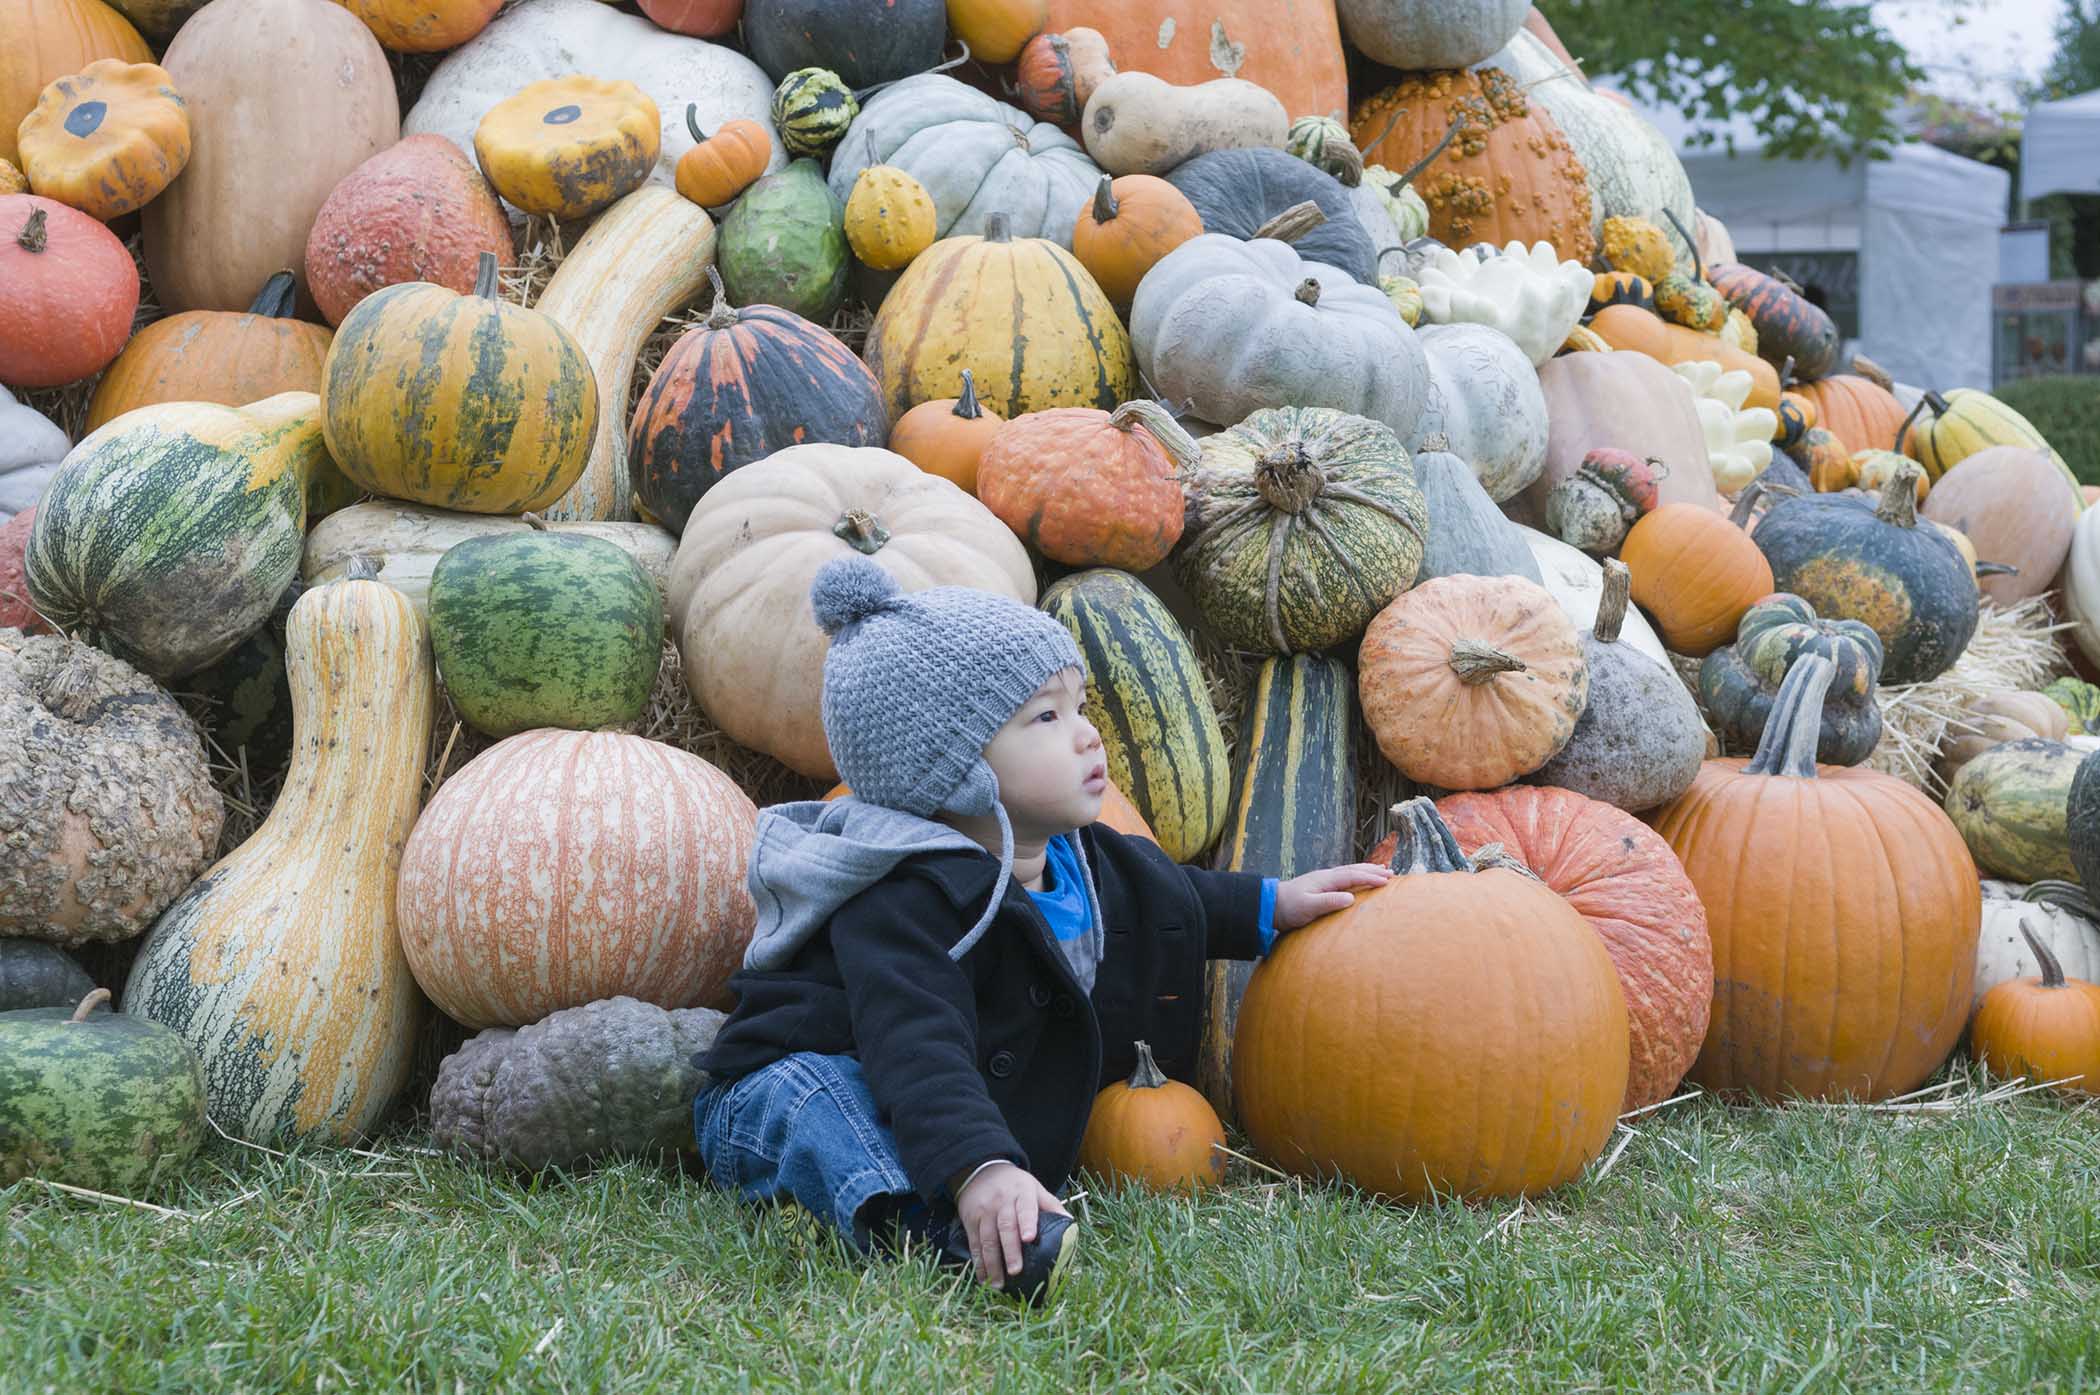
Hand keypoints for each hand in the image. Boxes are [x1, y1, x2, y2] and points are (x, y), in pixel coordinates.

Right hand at [952, 1161, 1068, 1288]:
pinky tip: (984, 1278)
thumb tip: (1070, 1224)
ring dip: (992, 1263)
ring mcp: (984, 1212)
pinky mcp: (970, 1220)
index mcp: (1022, 1194)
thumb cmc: (1014, 1185)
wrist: (979, 1170)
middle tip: (1016, 1271)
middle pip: (1005, 1227)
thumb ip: (1051, 1205)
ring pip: (987, 1239)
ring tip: (999, 1284)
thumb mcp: (1034, 1188)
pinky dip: (978, 1263)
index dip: (1027, 1223)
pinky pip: (975, 1244)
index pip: (1026, 1208)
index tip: (1029, 1238)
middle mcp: (1002, 1202)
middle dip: (1010, 1251)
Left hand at [1274, 863, 1391, 931]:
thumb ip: (1328, 902)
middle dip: (1373, 871)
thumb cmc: (1289, 907)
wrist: (1270, 905)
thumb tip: (1350, 898)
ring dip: (1366, 871)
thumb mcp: (1308, 907)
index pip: (1352, 876)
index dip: (1370, 877)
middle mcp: (1326, 877)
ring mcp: (1323, 880)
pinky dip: (1356, 876)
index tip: (1387, 880)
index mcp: (1325, 880)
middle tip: (1392, 873)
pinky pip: (1344, 877)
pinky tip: (1359, 879)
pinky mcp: (1321, 886)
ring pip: (1350, 872)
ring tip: (1382, 871)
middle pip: (1354, 870)